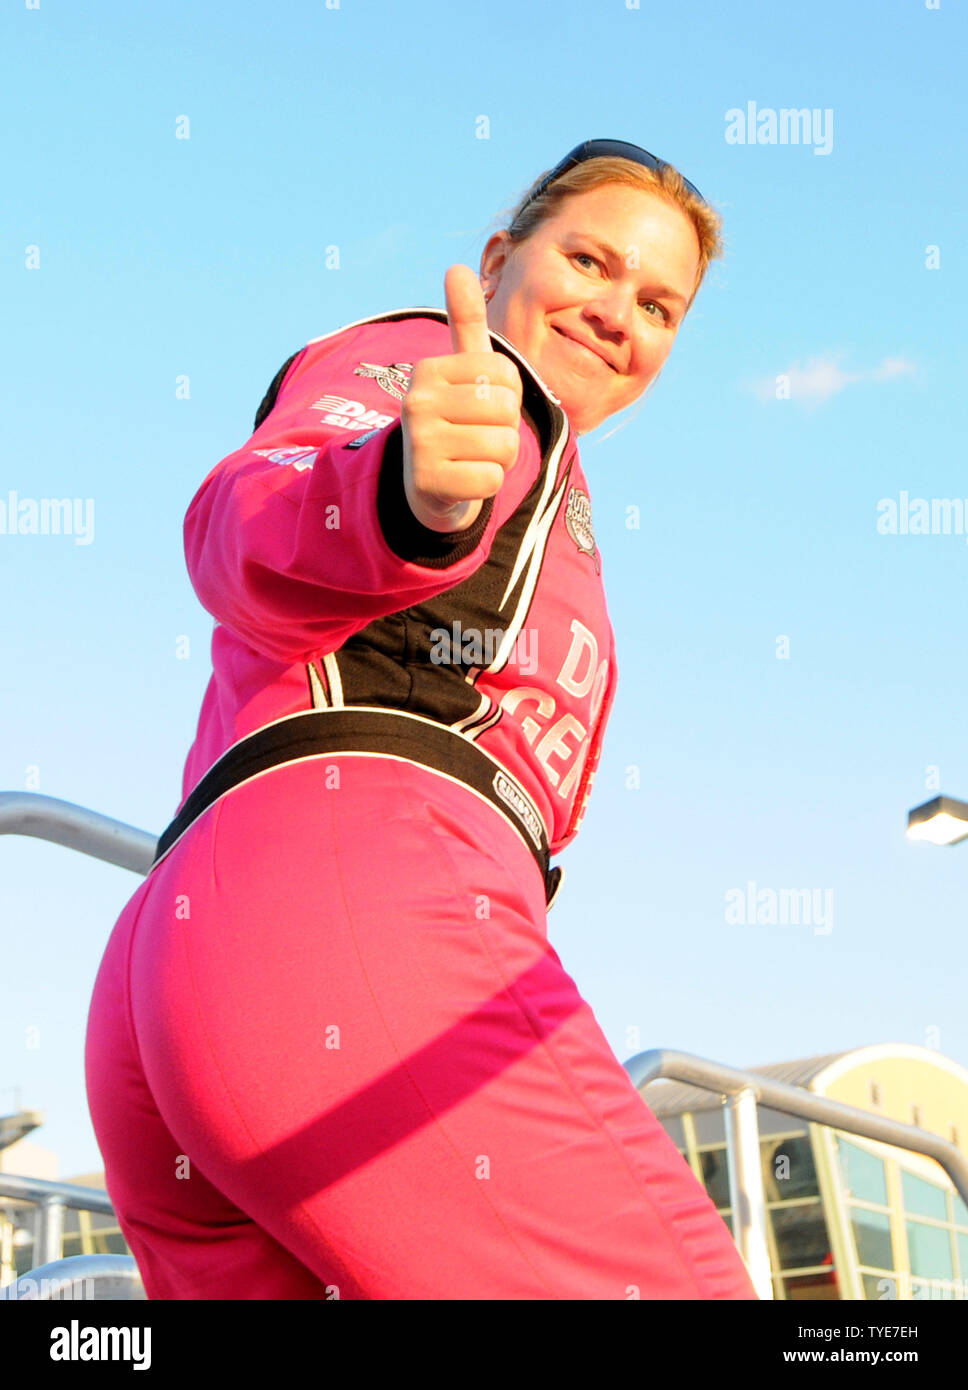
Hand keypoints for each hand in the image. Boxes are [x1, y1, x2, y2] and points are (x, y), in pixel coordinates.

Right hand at [400, 264, 522, 532]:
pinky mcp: (428, 483)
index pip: (505, 374)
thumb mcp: (461, 370)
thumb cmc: (456, 419)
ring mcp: (420, 444)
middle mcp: (417, 402)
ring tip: (473, 457)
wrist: (428, 483)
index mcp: (428, 370)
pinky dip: (488, 485)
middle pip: (505, 410)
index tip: (482, 407)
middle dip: (505, 429)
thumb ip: (465, 322)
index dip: (509, 395)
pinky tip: (466, 480)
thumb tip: (457, 267)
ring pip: (503, 446)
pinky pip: (491, 479)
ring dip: (500, 458)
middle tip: (478, 436)